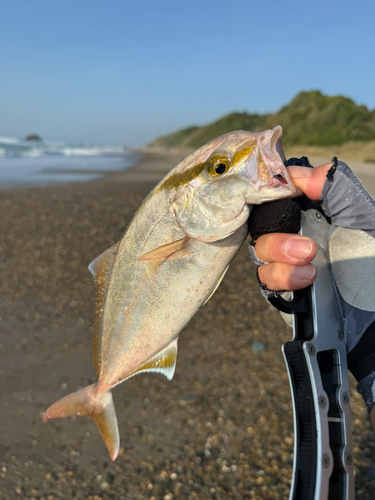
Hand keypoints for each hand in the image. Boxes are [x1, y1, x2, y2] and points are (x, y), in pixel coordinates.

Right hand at [255, 163, 331, 290]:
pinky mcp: (289, 293)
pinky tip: (306, 279)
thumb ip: (334, 187)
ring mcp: (291, 267)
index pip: (277, 199)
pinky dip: (281, 279)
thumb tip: (296, 172)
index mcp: (315, 215)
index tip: (278, 198)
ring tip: (309, 264)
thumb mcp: (363, 216)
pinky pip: (267, 283)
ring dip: (278, 258)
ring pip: (260, 256)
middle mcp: (299, 237)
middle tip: (307, 248)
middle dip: (277, 237)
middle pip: (262, 228)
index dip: (270, 196)